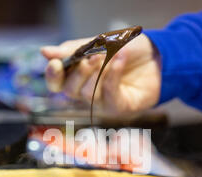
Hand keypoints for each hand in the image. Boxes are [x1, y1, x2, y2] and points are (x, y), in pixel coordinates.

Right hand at [41, 34, 160, 117]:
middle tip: (91, 57)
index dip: (53, 75)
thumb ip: (73, 50)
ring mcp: (102, 102)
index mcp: (79, 76)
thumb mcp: (98, 44)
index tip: (56, 63)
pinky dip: (112, 75)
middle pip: (69, 91)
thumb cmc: (127, 49)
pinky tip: (120, 60)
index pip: (57, 83)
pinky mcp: (118, 107)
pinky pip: (108, 95)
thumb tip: (44, 52)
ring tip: (113, 54)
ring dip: (99, 71)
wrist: (157, 55)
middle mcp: (87, 92)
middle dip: (78, 72)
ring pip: (88, 94)